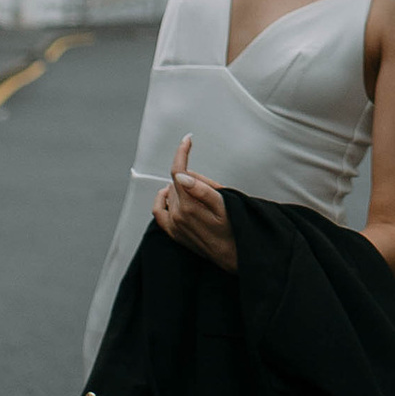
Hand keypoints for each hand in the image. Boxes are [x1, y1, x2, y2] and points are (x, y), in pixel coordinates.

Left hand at [155, 139, 236, 267]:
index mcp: (190, 206)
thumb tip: (182, 176)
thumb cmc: (235, 229)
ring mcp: (174, 225)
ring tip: (200, 196)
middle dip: (191, 177)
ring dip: (181, 188)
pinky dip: (163, 200)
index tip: (187, 140)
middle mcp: (178, 216)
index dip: (182, 152)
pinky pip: (159, 212)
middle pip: (177, 182)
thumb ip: (204, 188)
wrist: (234, 256)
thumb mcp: (226, 205)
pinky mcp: (173, 233)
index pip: (178, 172)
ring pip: (170, 194)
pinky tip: (172, 197)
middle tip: (212, 186)